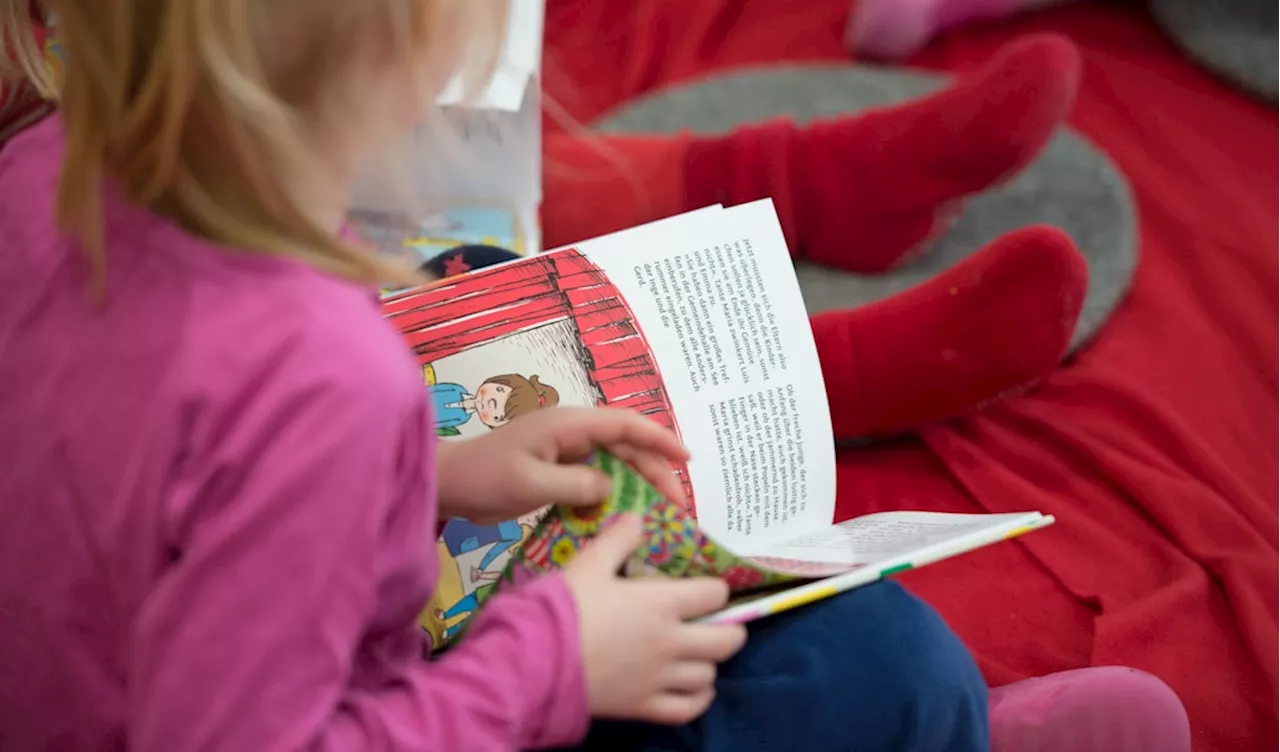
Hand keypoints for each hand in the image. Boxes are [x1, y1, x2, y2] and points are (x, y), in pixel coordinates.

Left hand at [436, 406, 690, 523]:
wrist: (447, 484)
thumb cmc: (484, 478)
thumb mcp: (530, 483)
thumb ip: (575, 484)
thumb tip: (611, 487)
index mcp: (568, 424)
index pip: (624, 424)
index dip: (659, 438)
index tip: (686, 458)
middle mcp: (571, 432)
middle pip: (626, 446)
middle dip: (655, 470)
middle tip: (677, 503)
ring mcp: (564, 450)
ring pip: (614, 462)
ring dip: (638, 483)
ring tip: (661, 510)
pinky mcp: (557, 469)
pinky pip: (596, 476)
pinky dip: (614, 492)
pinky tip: (626, 513)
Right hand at [564, 515, 747, 723]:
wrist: (534, 660)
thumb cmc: (563, 607)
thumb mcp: (589, 563)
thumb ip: (618, 539)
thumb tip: (637, 517)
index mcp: (661, 603)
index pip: (713, 594)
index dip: (715, 589)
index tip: (709, 589)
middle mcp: (670, 642)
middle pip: (725, 641)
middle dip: (731, 630)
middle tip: (721, 624)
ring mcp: (660, 678)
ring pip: (708, 675)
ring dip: (709, 663)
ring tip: (699, 655)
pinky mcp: (644, 707)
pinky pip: (688, 709)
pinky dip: (699, 699)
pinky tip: (696, 690)